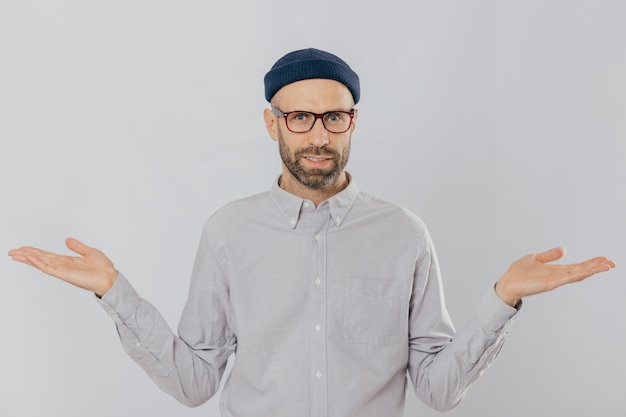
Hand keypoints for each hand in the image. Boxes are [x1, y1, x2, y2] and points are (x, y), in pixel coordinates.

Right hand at [8, 238, 117, 296]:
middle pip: (40, 259)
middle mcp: (62, 266)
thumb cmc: (103, 268)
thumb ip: (77, 246)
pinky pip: (48, 268)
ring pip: (40, 263)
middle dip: (26, 255)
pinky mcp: (64, 274)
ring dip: (28, 258)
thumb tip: (67, 240)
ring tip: (15, 254)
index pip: (47, 256)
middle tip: (12, 252)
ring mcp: (62, 271)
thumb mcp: (89, 252)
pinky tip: (29, 257)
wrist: (110, 278)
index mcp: (67, 261)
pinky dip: (38, 262)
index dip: (35, 252)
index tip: (24, 248)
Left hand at [495, 247, 615, 306]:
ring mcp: (555, 280)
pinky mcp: (550, 283)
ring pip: (578, 274)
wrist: (507, 283)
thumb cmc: (518, 273)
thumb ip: (549, 255)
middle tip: (612, 263)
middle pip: (582, 270)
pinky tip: (588, 271)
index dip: (591, 263)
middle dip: (597, 267)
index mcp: (556, 270)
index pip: (578, 266)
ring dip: (592, 270)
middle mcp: (558, 276)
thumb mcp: (535, 259)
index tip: (605, 259)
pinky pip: (566, 278)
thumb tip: (563, 249)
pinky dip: (578, 274)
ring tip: (606, 266)